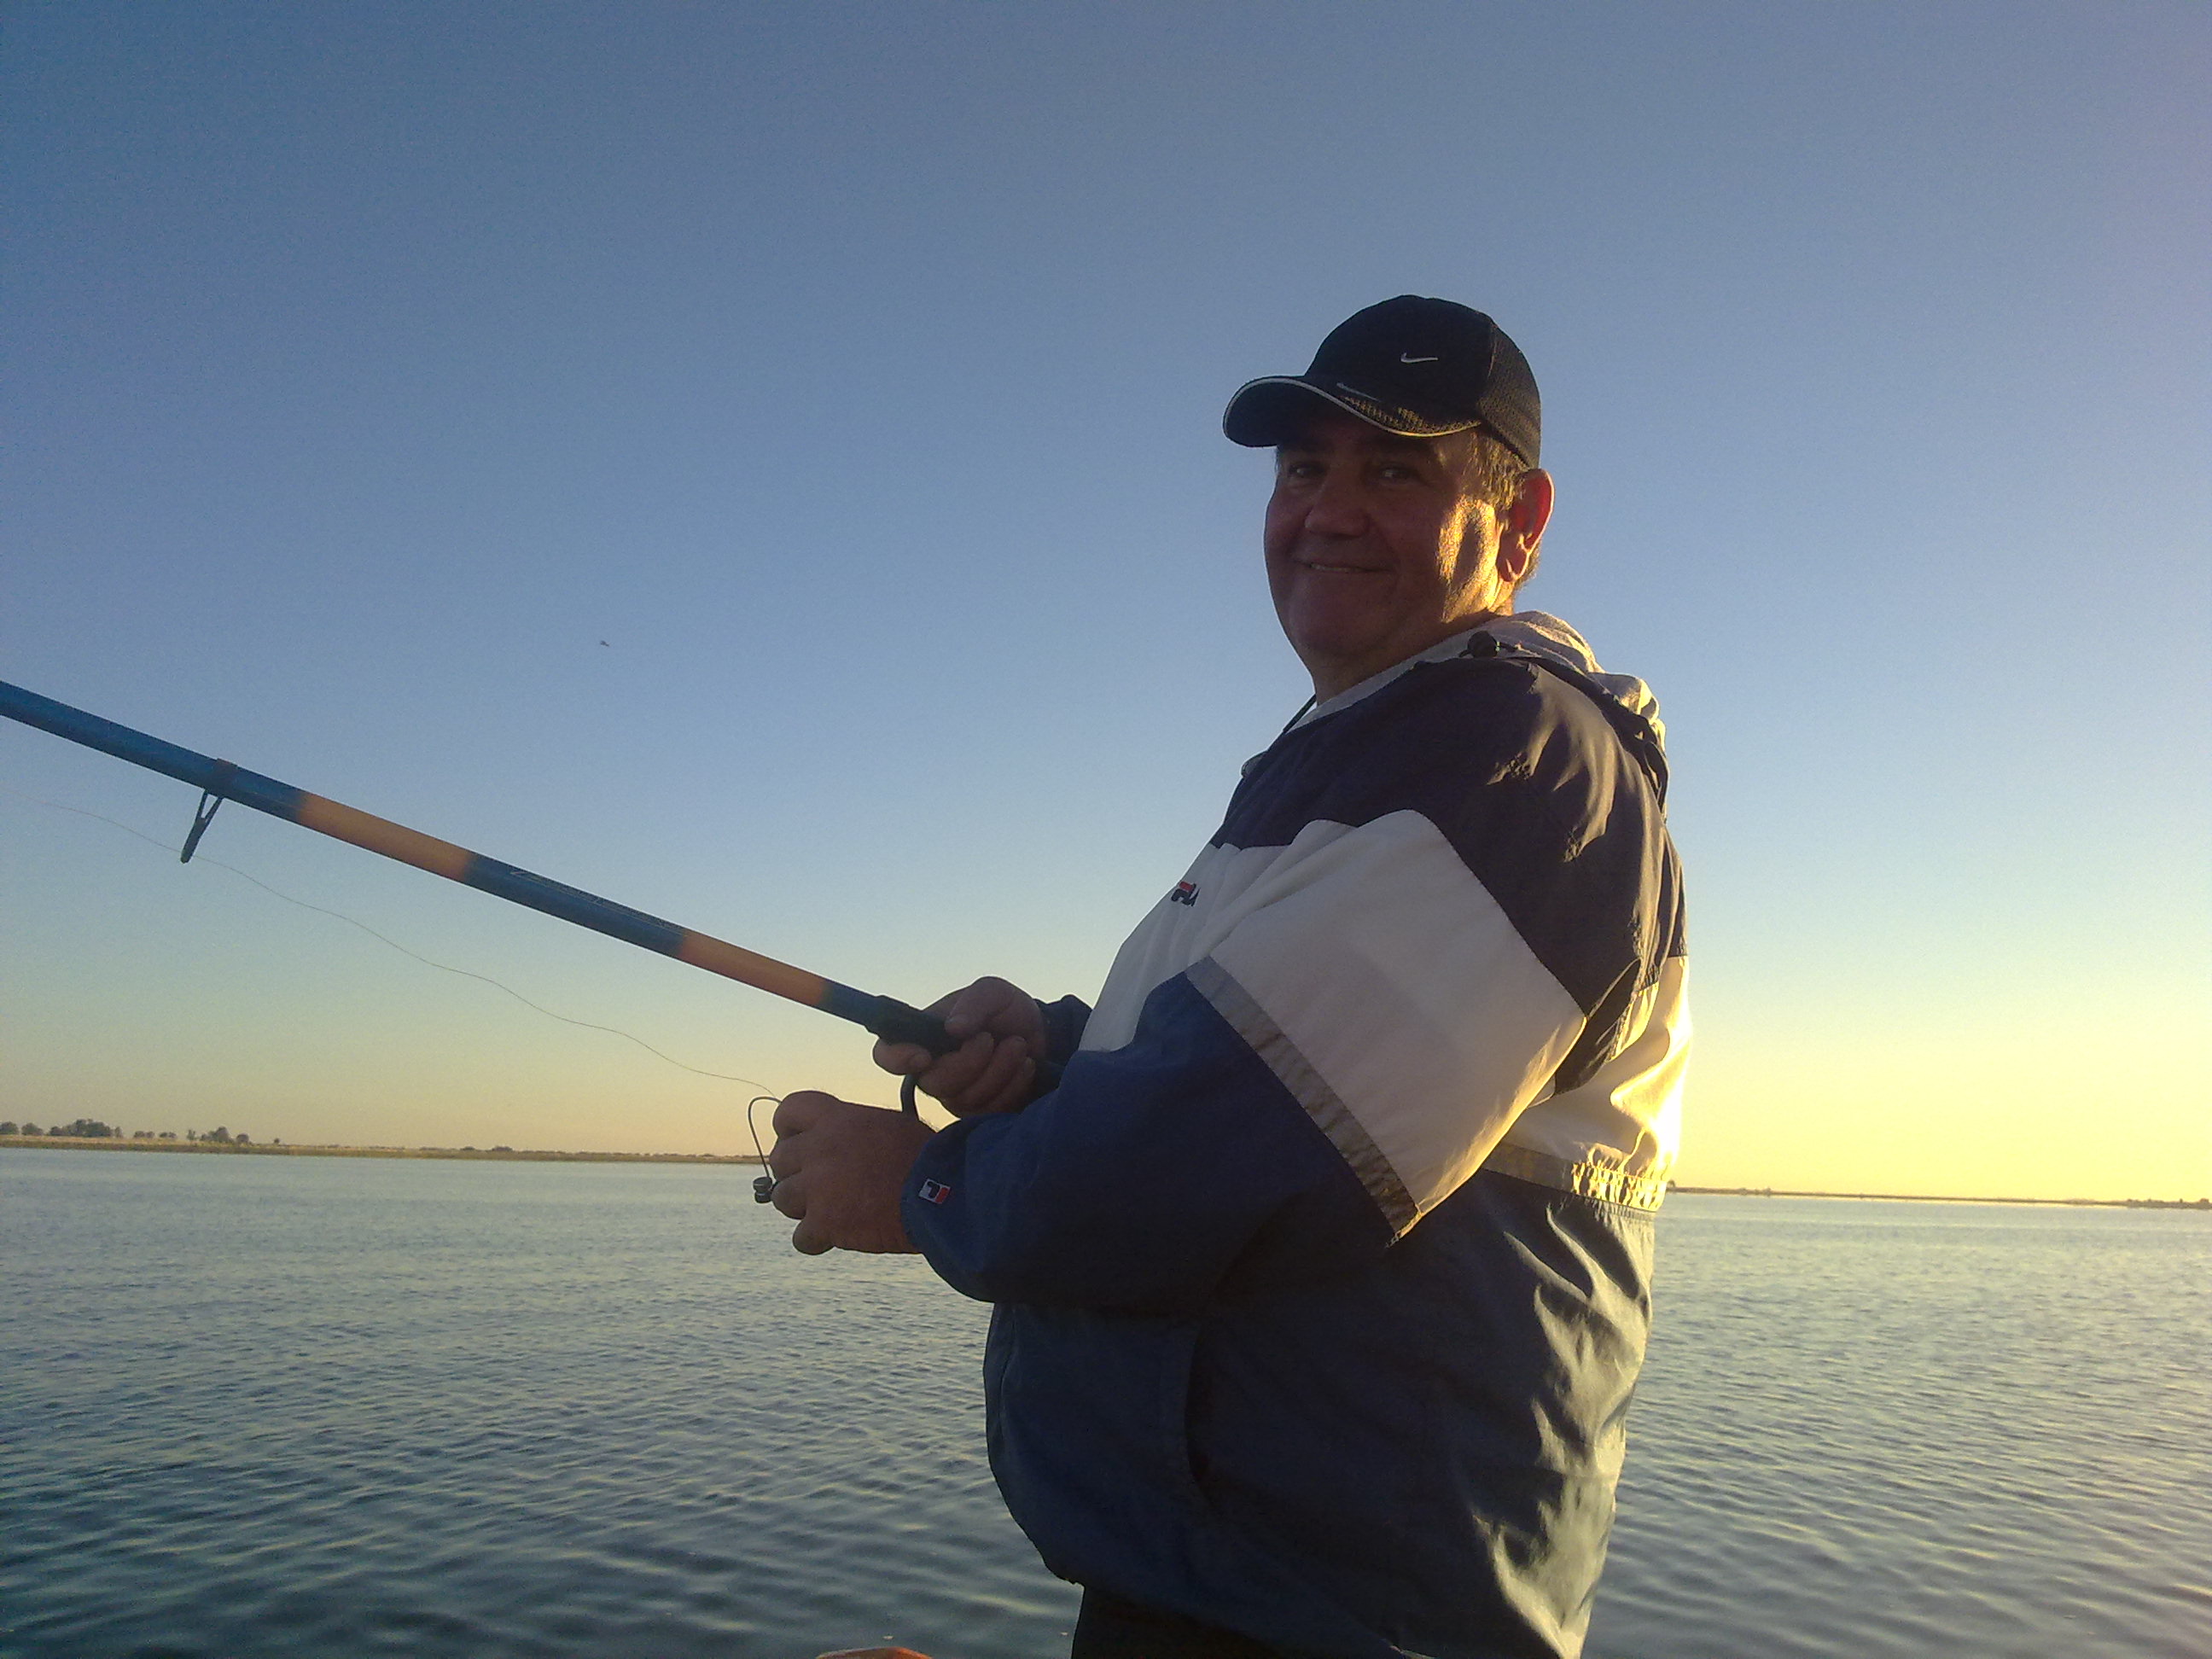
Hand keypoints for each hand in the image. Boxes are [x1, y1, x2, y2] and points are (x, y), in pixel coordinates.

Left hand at [768, 1091, 933, 1254]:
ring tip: (833, 1209)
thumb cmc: (924, 1157)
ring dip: (804, 1207)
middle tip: (822, 1184)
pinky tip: (839, 1235)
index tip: (801, 1144)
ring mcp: (818, 1187)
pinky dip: (817, 1240)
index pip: (786, 1112)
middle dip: (797, 1173)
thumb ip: (852, 1128)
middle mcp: (820, 1148)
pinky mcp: (825, 1223)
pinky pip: (801, 1238)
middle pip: (779, 1160)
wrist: (943, 1192)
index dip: (788, 1131)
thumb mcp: (887, 1125)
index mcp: (836, 1118)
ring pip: (782, 1199)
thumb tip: (839, 1135)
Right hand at [873, 976, 1044, 1117]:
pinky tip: (1025, 1065)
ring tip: (1018, 1045)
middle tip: (991, 1039)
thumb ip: (974, 1002)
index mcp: (924, 1038)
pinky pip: (990, 1111)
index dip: (896, 1059)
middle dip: (969, 1061)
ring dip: (999, 1069)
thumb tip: (953, 1028)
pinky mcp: (981, 1113)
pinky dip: (1014, 1084)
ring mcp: (956, 1095)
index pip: (887, 1054)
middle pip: (933, 1083)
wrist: (1043, 1035)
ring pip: (965, 1099)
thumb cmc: (1008, 1012)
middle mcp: (934, 1070)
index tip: (923, 1056)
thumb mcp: (995, 992)